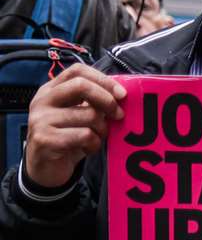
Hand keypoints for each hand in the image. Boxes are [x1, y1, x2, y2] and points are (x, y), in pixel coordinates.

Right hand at [22, 65, 124, 187]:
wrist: (45, 169)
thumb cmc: (67, 138)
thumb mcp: (79, 116)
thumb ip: (93, 102)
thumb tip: (122, 94)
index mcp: (51, 90)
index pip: (78, 71)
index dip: (103, 80)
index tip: (122, 94)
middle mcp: (43, 101)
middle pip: (81, 86)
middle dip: (107, 100)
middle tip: (119, 115)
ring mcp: (41, 119)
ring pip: (89, 114)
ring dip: (103, 129)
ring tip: (97, 137)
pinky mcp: (45, 139)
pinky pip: (84, 136)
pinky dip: (94, 144)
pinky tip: (88, 149)